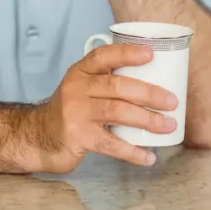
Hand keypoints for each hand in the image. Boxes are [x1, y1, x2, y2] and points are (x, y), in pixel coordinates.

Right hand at [31, 43, 178, 173]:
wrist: (38, 136)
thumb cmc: (70, 111)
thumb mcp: (81, 89)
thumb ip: (105, 83)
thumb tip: (151, 81)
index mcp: (80, 73)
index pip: (103, 56)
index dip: (126, 53)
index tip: (151, 54)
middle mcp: (76, 89)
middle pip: (116, 86)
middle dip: (148, 93)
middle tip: (172, 102)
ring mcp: (76, 113)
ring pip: (117, 112)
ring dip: (148, 120)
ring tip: (169, 126)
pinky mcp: (78, 137)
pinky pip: (111, 144)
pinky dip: (133, 151)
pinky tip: (149, 156)